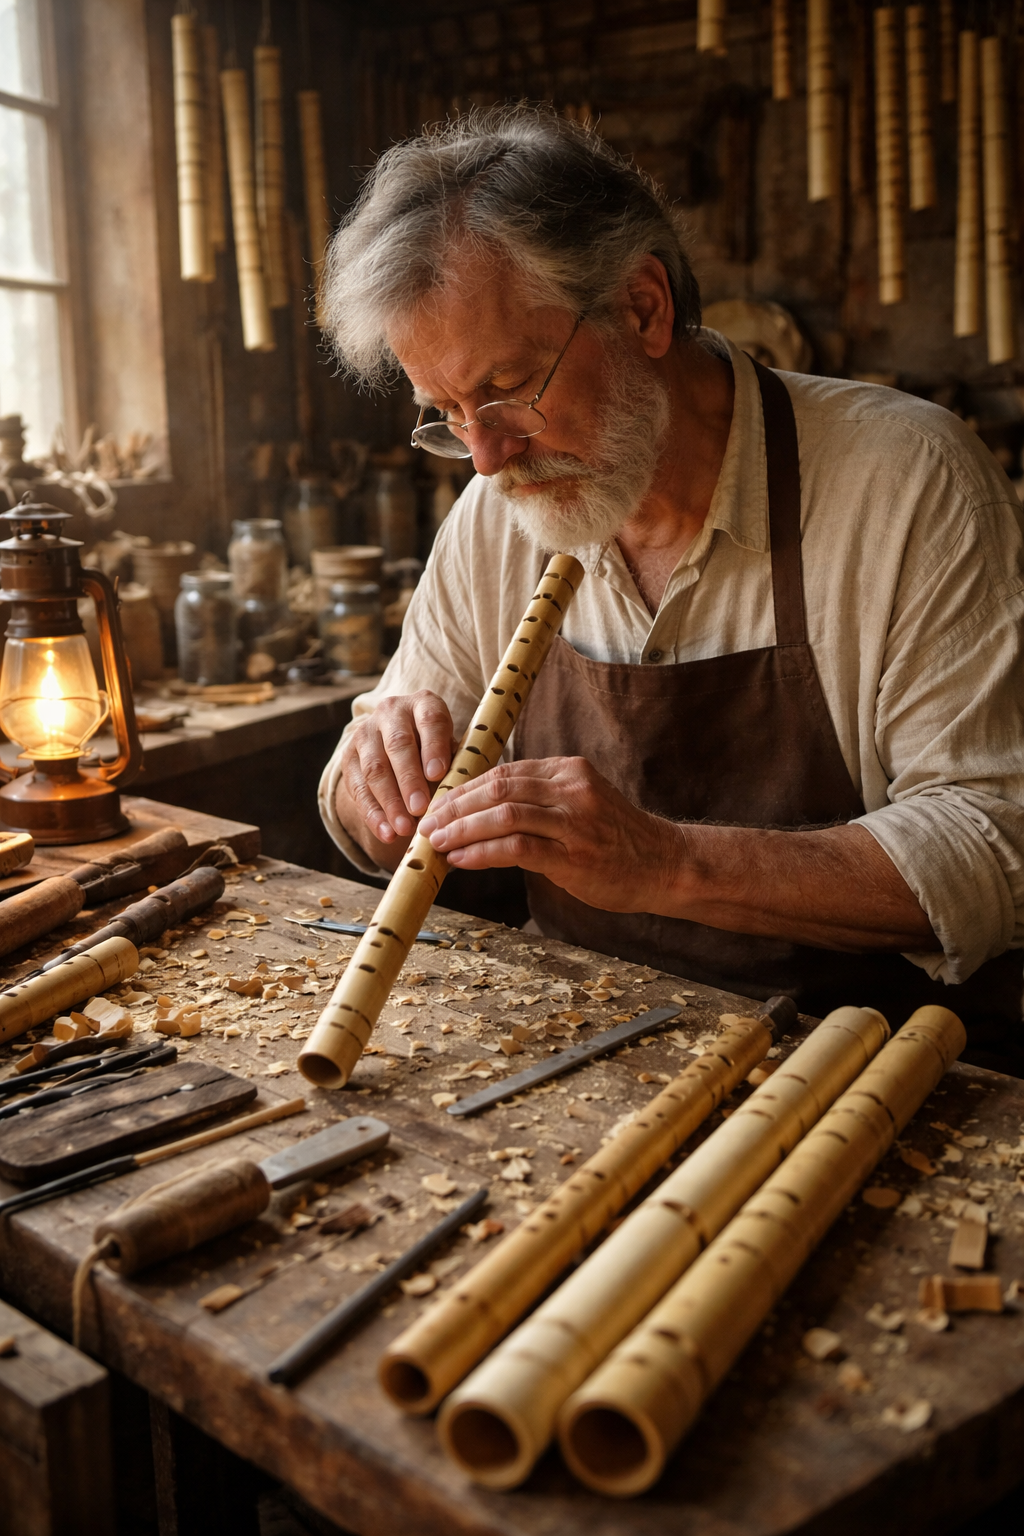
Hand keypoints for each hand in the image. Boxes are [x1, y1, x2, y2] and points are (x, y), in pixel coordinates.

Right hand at [339, 690, 457, 844]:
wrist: (399, 742)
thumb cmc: (437, 750)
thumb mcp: (452, 747)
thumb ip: (455, 764)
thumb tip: (458, 796)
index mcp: (423, 703)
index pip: (430, 720)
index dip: (433, 747)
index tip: (438, 774)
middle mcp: (391, 712)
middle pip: (398, 745)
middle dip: (409, 780)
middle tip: (420, 808)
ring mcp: (365, 733)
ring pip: (374, 768)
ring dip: (389, 802)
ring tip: (404, 828)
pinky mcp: (348, 756)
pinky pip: (357, 788)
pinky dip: (372, 814)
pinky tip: (386, 833)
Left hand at [420, 756, 679, 911]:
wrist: (665, 865)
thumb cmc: (616, 840)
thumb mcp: (580, 804)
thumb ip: (539, 800)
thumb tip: (483, 808)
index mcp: (567, 771)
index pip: (503, 772)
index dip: (464, 789)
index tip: (438, 806)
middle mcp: (570, 788)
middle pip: (498, 787)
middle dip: (455, 807)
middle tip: (427, 825)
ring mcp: (574, 821)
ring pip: (503, 814)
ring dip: (462, 829)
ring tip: (436, 843)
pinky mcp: (574, 855)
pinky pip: (517, 847)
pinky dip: (483, 852)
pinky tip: (461, 859)